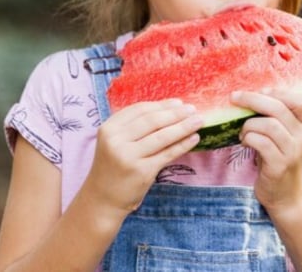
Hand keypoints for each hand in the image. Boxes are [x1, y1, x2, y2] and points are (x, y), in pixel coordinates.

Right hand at [83, 99, 202, 215]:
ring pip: (162, 136)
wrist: (103, 199)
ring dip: (183, 127)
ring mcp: (129, 156)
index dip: (161, 105)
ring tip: (198, 121)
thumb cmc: (113, 167)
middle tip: (193, 109)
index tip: (178, 103)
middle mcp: (116, 140)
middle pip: (152, 121)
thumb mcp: (114, 142)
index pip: (139, 110)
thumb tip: (168, 109)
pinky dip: (183, 145)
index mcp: (109, 128)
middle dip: (175, 114)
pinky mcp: (142, 171)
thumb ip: (133, 127)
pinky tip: (194, 139)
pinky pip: (168, 154)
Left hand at [233, 88, 301, 210]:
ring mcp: (292, 152)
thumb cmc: (278, 162)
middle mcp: (301, 138)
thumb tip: (248, 96)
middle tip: (234, 98)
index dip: (280, 92)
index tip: (261, 92)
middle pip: (279, 108)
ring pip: (269, 125)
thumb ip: (275, 120)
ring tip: (242, 132)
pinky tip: (244, 143)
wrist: (287, 197)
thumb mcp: (283, 138)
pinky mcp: (279, 166)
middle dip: (252, 99)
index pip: (301, 101)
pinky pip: (261, 143)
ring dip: (248, 124)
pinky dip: (248, 138)